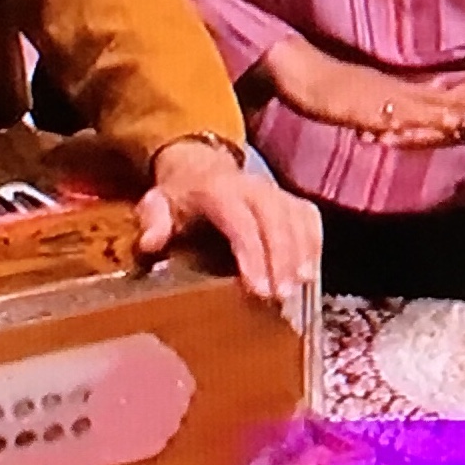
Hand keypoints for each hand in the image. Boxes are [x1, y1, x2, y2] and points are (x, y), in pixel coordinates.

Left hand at [136, 140, 322, 300]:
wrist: (200, 168)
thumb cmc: (179, 197)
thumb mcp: (156, 204)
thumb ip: (152, 221)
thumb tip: (150, 242)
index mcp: (218, 189)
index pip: (241, 221)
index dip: (252, 254)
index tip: (257, 289)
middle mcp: (252, 187)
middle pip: (276, 218)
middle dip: (282, 258)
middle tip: (282, 296)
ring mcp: (275, 192)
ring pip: (297, 217)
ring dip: (302, 254)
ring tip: (299, 289)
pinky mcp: (290, 200)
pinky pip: (309, 219)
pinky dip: (313, 244)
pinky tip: (309, 274)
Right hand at [264, 38, 464, 147]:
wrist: (291, 67)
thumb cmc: (320, 84)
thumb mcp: (358, 99)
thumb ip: (378, 110)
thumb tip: (392, 122)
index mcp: (394, 90)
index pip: (436, 97)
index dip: (464, 101)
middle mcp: (392, 91)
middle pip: (438, 99)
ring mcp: (379, 98)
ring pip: (422, 107)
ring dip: (449, 112)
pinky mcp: (362, 108)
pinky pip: (392, 117)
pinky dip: (413, 121)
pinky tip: (429, 125)